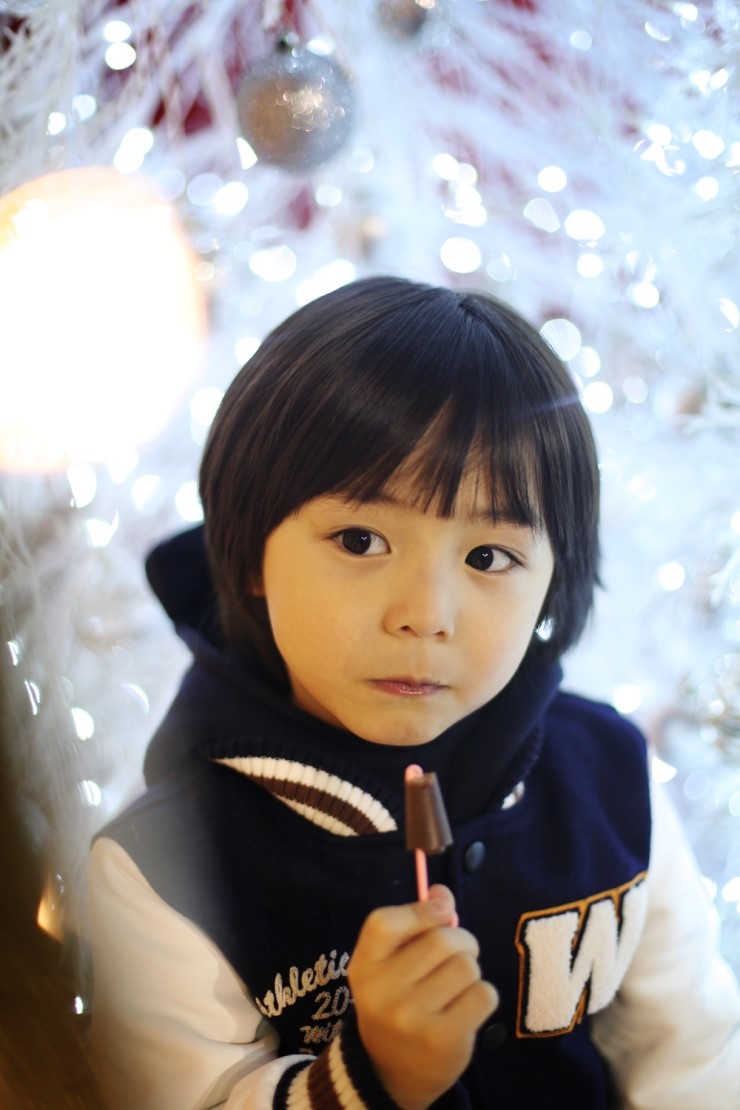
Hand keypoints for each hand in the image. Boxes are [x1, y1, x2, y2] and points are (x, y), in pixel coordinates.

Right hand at [348, 885, 497, 1109]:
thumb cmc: (397, 1000)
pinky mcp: (442, 1038)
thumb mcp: (391, 962)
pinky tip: (466, 1007)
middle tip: (458, 954)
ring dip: (471, 971)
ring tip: (458, 985)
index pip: (386, 922)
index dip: (423, 909)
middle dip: (461, 940)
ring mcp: (410, 1017)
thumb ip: (414, 922)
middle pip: (441, 940)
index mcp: (364, 965)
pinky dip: (483, 995)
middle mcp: (382, 991)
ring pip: (466, 966)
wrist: (391, 1070)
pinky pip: (483, 994)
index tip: (442, 911)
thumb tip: (442, 893)